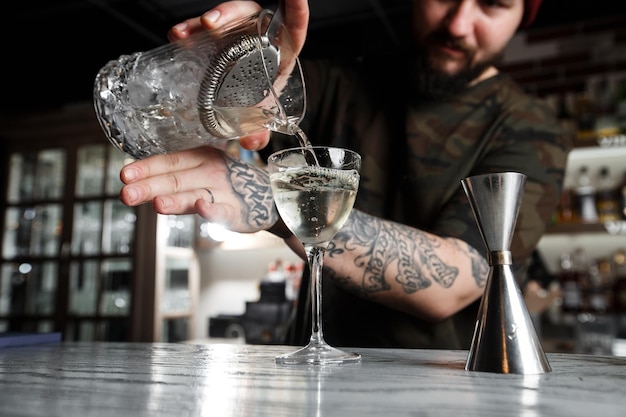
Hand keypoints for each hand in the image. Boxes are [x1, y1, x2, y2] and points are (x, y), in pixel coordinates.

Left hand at [119, 146, 278, 233]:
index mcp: (200, 157)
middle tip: (126, 194)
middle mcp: (210, 170)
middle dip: (149, 187)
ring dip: (176, 199)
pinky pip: (221, 210)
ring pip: (194, 194)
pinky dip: (212, 210)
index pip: (169, 161)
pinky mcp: (234, 211)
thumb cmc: (224, 185)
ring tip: (157, 204)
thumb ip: (172, 179)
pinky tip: (202, 207)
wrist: (265, 197)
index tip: (125, 175)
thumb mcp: (200, 173)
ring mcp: (223, 190)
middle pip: (176, 178)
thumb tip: (134, 183)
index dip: (146, 168)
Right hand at [167, 0, 309, 150]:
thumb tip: (254, 141)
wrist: (235, 108)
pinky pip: (203, 28)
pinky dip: (190, 30)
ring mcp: (236, 35)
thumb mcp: (259, 118)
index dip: (297, 11)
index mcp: (279, 55)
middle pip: (250, 15)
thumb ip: (260, 130)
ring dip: (207, 20)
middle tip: (211, 23)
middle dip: (230, 13)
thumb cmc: (256, 104)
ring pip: (226, 17)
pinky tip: (177, 36)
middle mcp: (258, 38)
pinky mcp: (215, 38)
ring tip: (188, 31)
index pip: (293, 28)